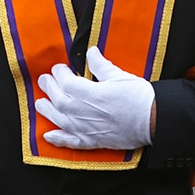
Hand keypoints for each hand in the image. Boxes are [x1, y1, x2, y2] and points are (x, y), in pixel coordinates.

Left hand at [35, 46, 154, 149]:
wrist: (154, 120)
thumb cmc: (138, 97)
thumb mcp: (119, 75)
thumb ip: (101, 65)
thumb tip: (91, 52)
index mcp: (91, 93)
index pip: (66, 82)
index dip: (59, 73)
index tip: (59, 68)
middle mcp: (84, 112)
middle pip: (58, 100)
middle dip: (49, 88)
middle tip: (44, 80)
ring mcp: (87, 129)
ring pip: (60, 120)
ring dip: (47, 111)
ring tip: (40, 104)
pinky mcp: (93, 141)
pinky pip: (71, 142)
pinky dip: (58, 139)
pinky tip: (48, 136)